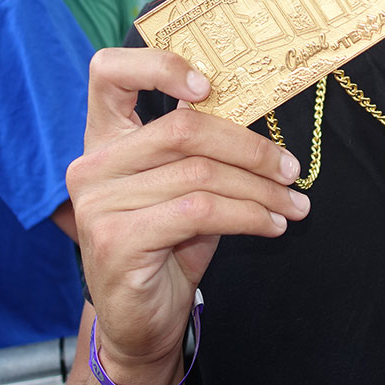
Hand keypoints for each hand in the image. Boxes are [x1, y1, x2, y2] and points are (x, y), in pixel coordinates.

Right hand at [67, 47, 309, 384]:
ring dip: (260, 190)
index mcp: (104, 137)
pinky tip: (272, 226)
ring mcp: (98, 202)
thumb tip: (252, 104)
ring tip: (292, 204)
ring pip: (201, 174)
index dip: (159, 65)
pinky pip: (200, 212)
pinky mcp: (116, 239)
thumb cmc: (168, 241)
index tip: (209, 86)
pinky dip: (248, 216)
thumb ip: (200, 144)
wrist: (141, 319)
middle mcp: (92, 164)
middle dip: (250, 148)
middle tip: (291, 169)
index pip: (108, 72)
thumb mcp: (184, 184)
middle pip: (184, 129)